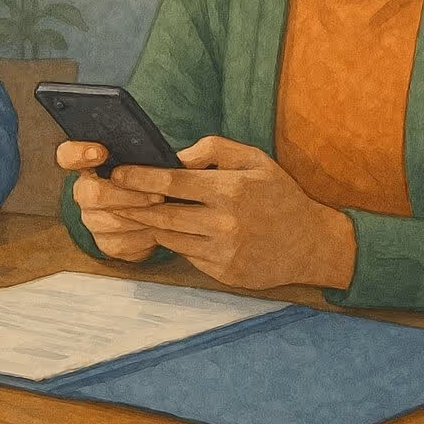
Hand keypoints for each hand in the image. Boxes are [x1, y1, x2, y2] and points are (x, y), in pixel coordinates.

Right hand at [56, 140, 164, 262]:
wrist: (155, 212)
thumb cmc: (152, 179)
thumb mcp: (156, 160)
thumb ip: (161, 152)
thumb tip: (194, 150)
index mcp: (90, 164)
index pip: (68, 155)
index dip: (79, 153)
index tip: (101, 152)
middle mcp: (85, 192)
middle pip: (92, 194)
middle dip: (129, 195)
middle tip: (157, 196)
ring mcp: (92, 219)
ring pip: (109, 222)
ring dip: (140, 217)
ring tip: (164, 211)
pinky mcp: (106, 243)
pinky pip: (122, 244)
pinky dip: (143, 237)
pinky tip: (158, 229)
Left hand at [112, 137, 356, 289]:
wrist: (312, 244)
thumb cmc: (279, 196)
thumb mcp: (255, 160)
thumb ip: (214, 149)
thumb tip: (176, 156)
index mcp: (230, 190)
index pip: (172, 182)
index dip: (140, 177)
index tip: (117, 173)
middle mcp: (224, 223)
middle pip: (162, 214)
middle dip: (132, 205)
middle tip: (111, 196)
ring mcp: (223, 252)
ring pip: (170, 237)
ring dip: (149, 224)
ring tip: (132, 211)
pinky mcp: (223, 273)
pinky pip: (187, 255)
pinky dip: (174, 241)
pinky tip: (166, 230)